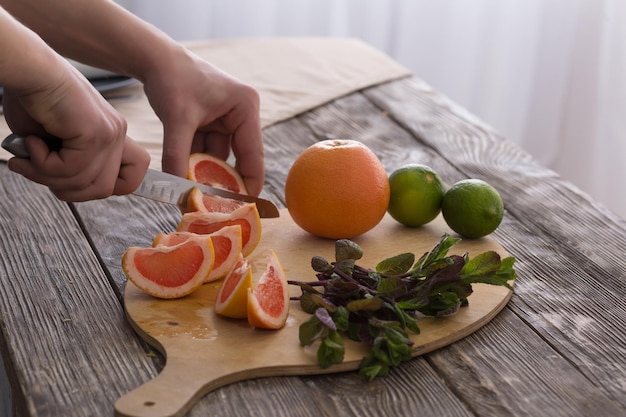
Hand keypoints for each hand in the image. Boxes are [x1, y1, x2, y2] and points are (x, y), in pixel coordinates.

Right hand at [3, 64, 149, 200]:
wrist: (27, 69)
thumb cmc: (33, 99)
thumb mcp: (54, 142)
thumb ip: (67, 166)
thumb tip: (64, 188)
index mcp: (112, 135)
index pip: (131, 178)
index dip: (102, 189)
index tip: (70, 183)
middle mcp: (117, 134)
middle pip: (103, 189)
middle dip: (65, 189)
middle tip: (35, 170)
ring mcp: (110, 133)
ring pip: (83, 183)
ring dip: (46, 176)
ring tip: (26, 158)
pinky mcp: (96, 133)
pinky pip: (70, 170)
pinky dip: (43, 164)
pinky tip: (33, 142)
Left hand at [141, 48, 264, 195]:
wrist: (153, 59)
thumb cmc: (172, 79)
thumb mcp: (177, 120)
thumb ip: (178, 156)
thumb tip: (179, 190)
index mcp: (245, 107)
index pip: (253, 153)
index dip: (250, 182)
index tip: (247, 207)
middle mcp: (241, 114)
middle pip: (237, 157)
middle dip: (223, 180)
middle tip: (216, 207)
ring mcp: (226, 119)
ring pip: (218, 156)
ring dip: (205, 173)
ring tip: (195, 196)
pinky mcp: (210, 122)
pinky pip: (205, 149)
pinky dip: (194, 163)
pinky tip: (184, 179)